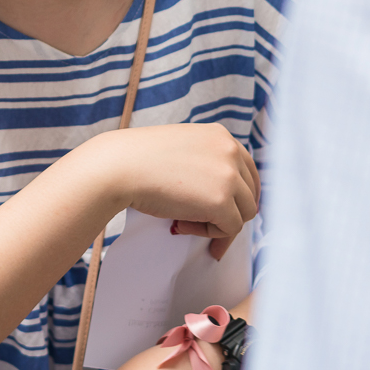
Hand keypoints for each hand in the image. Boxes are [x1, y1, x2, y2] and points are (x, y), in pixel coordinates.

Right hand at [89, 124, 258, 259]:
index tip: (229, 208)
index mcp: (220, 135)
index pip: (247, 168)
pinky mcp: (222, 201)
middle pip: (249, 193)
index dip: (240, 193)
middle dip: (231, 212)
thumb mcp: (181, 148)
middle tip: (207, 224)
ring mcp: (229, 176)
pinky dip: (208, 234)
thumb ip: (204, 161)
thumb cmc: (139, 159)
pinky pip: (230, 228)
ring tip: (184, 222)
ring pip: (245, 213)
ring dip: (218, 223)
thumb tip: (217, 191)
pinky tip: (180, 225)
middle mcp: (230, 150)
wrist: (120, 166)